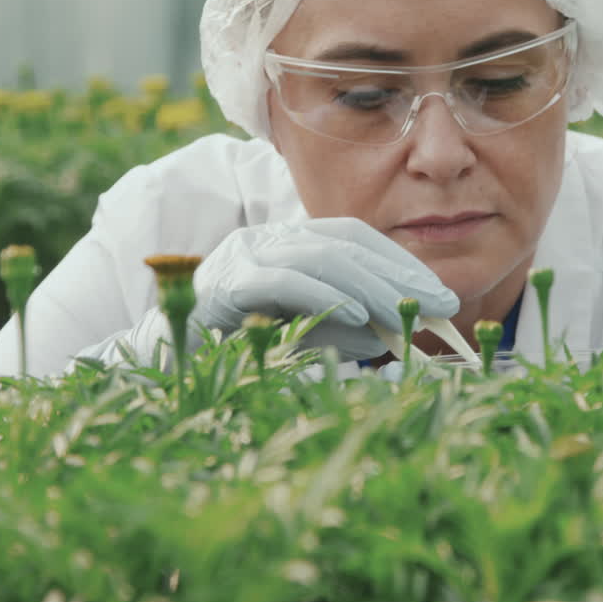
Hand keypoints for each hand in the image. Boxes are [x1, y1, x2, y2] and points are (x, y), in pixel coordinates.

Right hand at [190, 217, 458, 358]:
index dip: (400, 262)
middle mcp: (264, 239)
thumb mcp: (303, 336)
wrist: (159, 364)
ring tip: (408, 316)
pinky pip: (284, 281)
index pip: (352, 237)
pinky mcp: (225, 283)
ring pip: (319, 258)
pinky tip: (363, 318)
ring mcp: (242, 254)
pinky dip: (328, 297)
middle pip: (343, 243)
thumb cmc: (231, 351)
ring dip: (373, 288)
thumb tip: (391, 331)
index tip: (440, 294)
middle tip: (443, 306)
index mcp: (284, 243)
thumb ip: (344, 328)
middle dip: (399, 275)